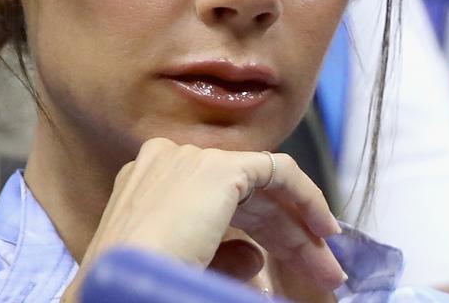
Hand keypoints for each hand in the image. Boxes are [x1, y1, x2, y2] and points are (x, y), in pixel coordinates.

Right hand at [61, 137, 344, 300]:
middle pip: (241, 194)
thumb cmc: (137, 284)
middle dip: (282, 235)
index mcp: (148, 182)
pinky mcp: (219, 168)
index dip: (255, 231)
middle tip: (316, 272)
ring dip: (296, 226)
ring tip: (326, 268)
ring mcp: (191, 160)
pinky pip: (277, 171)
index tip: (279, 265)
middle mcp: (167, 161)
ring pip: (262, 184)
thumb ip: (219, 255)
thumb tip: (254, 258)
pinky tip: (323, 229)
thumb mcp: (183, 264)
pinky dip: (305, 197)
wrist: (121, 287)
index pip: (213, 199)